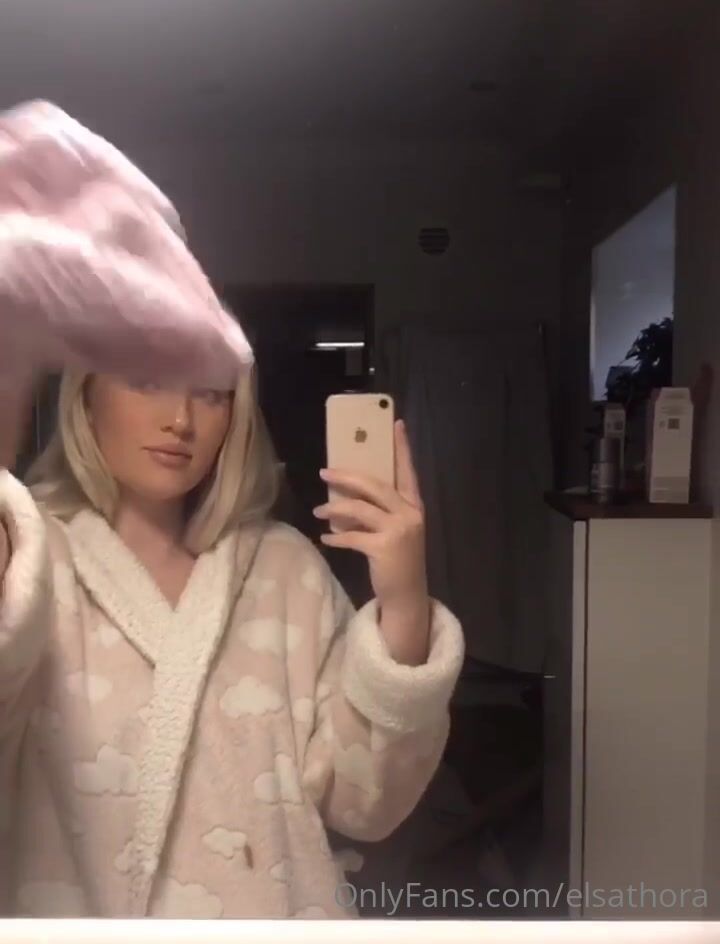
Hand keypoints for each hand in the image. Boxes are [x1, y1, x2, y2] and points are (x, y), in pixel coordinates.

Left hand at [313, 419, 429, 664]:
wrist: (407, 595)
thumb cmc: (398, 560)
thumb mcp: (397, 530)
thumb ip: (381, 511)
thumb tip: (347, 494)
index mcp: (414, 505)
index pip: (408, 470)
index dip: (402, 447)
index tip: (396, 423)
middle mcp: (410, 514)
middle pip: (375, 485)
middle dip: (347, 476)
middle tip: (324, 471)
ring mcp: (399, 531)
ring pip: (359, 509)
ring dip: (334, 507)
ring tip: (318, 510)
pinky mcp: (384, 548)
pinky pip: (352, 536)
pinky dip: (335, 536)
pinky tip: (325, 537)